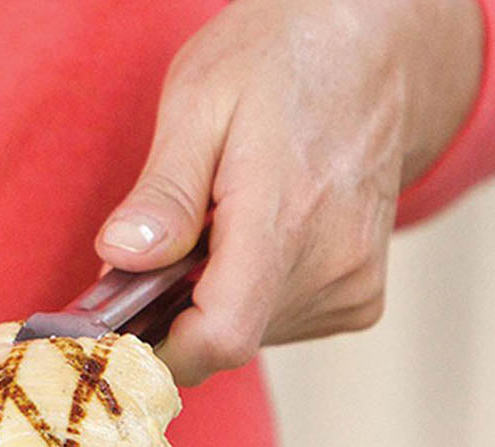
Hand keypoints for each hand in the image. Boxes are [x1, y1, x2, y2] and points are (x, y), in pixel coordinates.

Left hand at [96, 0, 483, 385]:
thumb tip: (123, 255)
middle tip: (161, 251)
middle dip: (173, 314)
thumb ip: (164, 193)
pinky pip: (280, 326)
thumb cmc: (281, 61)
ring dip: (211, 302)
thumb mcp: (199, 101)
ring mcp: (353, 285)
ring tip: (216, 231)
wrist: (374, 47)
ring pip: (247, 337)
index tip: (120, 327)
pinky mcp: (360, 297)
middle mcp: (331, 263)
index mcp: (285, 217)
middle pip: (222, 342)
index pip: (218, 338)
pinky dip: (249, 299)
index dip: (158, 350)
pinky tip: (255, 243)